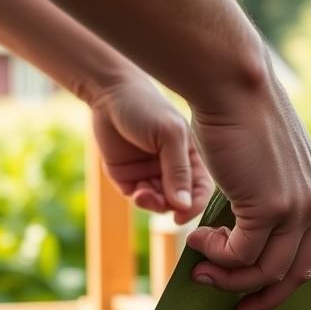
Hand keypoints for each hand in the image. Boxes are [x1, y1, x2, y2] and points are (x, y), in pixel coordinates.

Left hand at [90, 73, 212, 223]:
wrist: (109, 95)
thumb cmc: (146, 107)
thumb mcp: (169, 136)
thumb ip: (178, 171)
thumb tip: (183, 206)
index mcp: (191, 157)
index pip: (200, 189)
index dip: (195, 205)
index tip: (182, 214)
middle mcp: (172, 168)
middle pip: (178, 201)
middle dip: (170, 206)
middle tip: (161, 203)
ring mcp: (150, 173)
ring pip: (157, 203)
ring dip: (152, 204)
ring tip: (143, 194)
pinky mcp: (127, 176)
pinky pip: (137, 198)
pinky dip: (138, 199)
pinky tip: (137, 191)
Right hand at [186, 59, 310, 309]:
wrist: (233, 87)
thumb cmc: (238, 116)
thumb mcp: (265, 158)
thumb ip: (268, 190)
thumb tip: (238, 224)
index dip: (288, 285)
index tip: (263, 303)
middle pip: (294, 274)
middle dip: (262, 299)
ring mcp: (297, 208)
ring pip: (265, 271)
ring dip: (227, 277)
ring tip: (198, 268)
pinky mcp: (271, 208)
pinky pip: (240, 255)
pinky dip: (214, 256)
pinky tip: (196, 240)